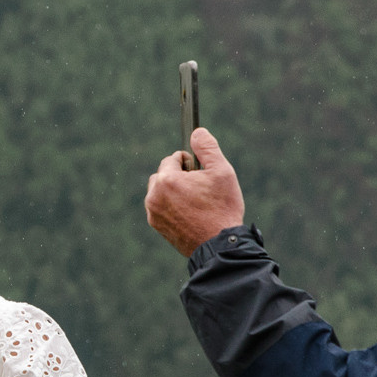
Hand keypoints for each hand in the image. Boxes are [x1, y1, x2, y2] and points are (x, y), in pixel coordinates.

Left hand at [145, 126, 247, 255]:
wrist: (220, 245)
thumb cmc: (222, 208)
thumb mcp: (222, 172)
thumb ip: (207, 148)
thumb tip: (197, 131)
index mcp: (167, 180)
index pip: (172, 159)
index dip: (188, 162)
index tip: (200, 172)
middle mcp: (154, 196)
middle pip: (163, 174)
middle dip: (178, 176)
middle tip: (199, 187)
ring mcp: (153, 213)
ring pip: (160, 191)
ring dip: (173, 191)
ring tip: (195, 200)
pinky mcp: (157, 226)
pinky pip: (160, 207)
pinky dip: (172, 206)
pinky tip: (190, 213)